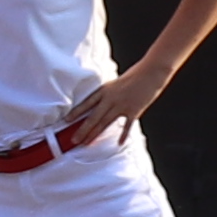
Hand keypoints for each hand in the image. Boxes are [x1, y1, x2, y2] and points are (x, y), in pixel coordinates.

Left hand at [54, 69, 168, 148]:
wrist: (151, 72)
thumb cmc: (135, 75)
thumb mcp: (116, 83)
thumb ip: (109, 94)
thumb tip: (103, 104)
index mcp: (104, 90)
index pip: (86, 103)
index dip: (76, 112)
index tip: (66, 120)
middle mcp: (110, 98)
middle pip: (93, 117)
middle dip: (83, 130)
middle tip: (74, 140)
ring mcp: (122, 105)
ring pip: (105, 122)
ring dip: (95, 134)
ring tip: (87, 143)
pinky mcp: (134, 110)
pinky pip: (127, 125)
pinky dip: (123, 135)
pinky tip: (119, 143)